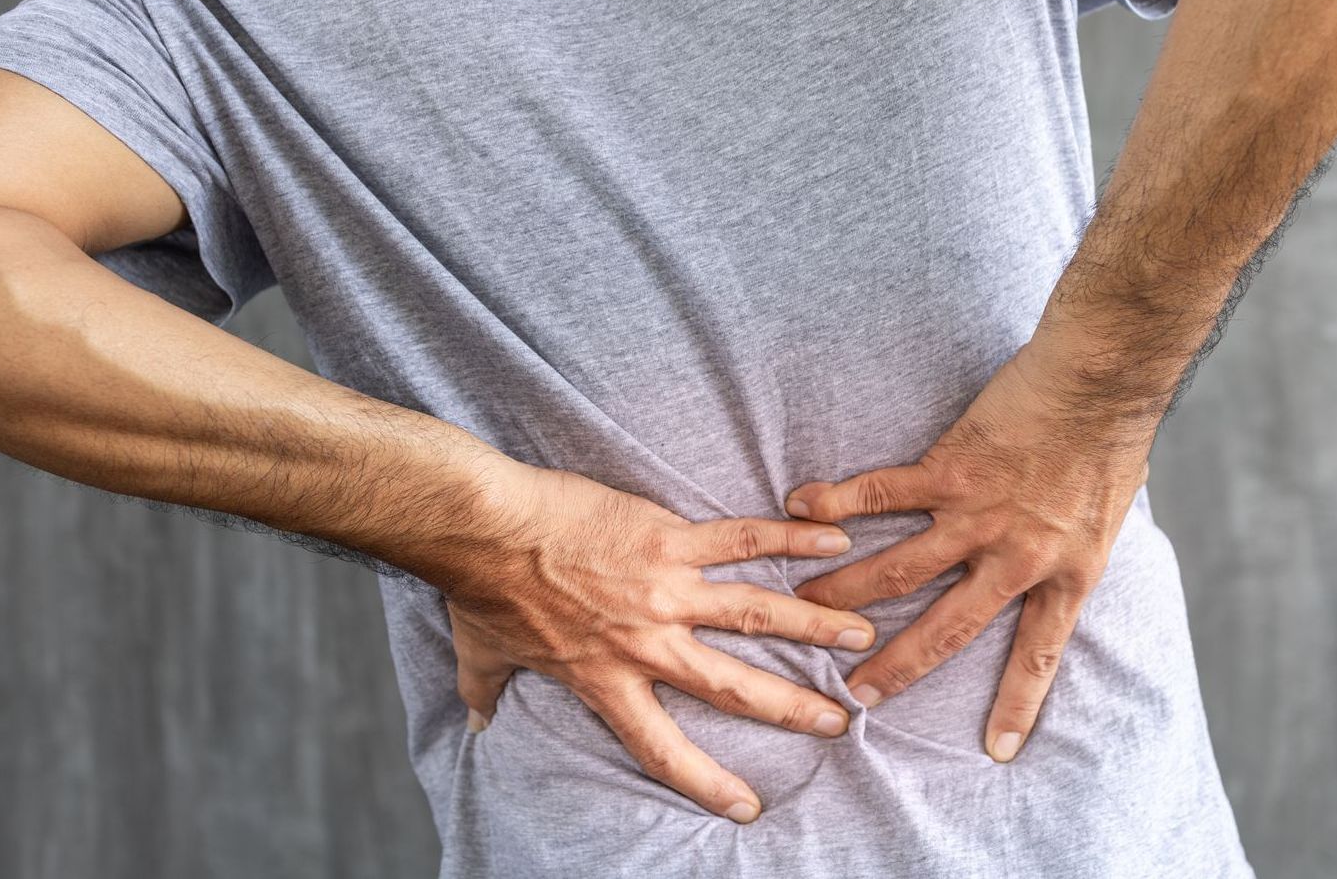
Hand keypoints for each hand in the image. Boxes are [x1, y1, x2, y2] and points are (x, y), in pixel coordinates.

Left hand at [439, 459, 876, 822]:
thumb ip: (488, 692)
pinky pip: (740, 539)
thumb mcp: (482, 657)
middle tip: (841, 719)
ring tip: (860, 633)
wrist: (485, 527)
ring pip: (755, 612)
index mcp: (605, 680)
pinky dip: (789, 538)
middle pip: (733, 684)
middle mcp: (646, 642)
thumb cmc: (480, 590)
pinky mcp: (667, 538)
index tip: (748, 808)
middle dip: (792, 707)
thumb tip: (476, 722)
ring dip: (813, 624)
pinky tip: (831, 538)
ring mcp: (663, 588)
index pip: (662, 747)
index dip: (705, 782)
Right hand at [785, 335, 1152, 763]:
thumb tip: (1062, 546)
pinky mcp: (950, 470)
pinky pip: (884, 493)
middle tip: (855, 694)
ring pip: (902, 569)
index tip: (995, 751)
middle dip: (897, 667)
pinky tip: (801, 505)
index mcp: (1067, 574)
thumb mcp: (1109, 514)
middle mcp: (1018, 558)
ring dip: (848, 589)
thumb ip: (1075, 542)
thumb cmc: (1113, 435)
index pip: (1038, 654)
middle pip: (947, 628)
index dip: (1017, 704)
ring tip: (804, 604)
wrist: (1102, 381)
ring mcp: (979, 517)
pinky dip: (839, 500)